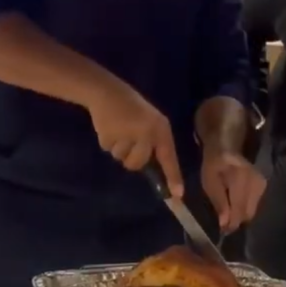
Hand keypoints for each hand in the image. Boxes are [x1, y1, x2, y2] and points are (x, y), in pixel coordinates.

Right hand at [86, 83, 183, 198]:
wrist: (108, 92)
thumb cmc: (133, 109)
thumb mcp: (150, 122)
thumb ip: (154, 142)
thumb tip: (152, 169)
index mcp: (160, 128)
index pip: (169, 156)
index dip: (173, 176)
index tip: (177, 195)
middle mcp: (147, 132)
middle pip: (138, 163)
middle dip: (131, 158)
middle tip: (129, 140)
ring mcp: (128, 134)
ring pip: (122, 158)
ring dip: (118, 148)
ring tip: (119, 130)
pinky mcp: (109, 135)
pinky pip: (108, 149)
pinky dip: (108, 142)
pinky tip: (109, 127)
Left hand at [200, 149, 265, 233]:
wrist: (227, 144)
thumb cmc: (214, 162)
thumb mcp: (209, 181)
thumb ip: (219, 202)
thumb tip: (225, 223)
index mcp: (241, 182)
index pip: (240, 211)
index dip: (231, 224)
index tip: (222, 231)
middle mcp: (255, 184)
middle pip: (248, 213)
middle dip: (237, 221)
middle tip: (225, 223)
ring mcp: (261, 183)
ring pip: (253, 209)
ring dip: (241, 214)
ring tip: (230, 212)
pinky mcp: (263, 183)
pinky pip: (255, 202)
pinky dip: (246, 206)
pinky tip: (237, 203)